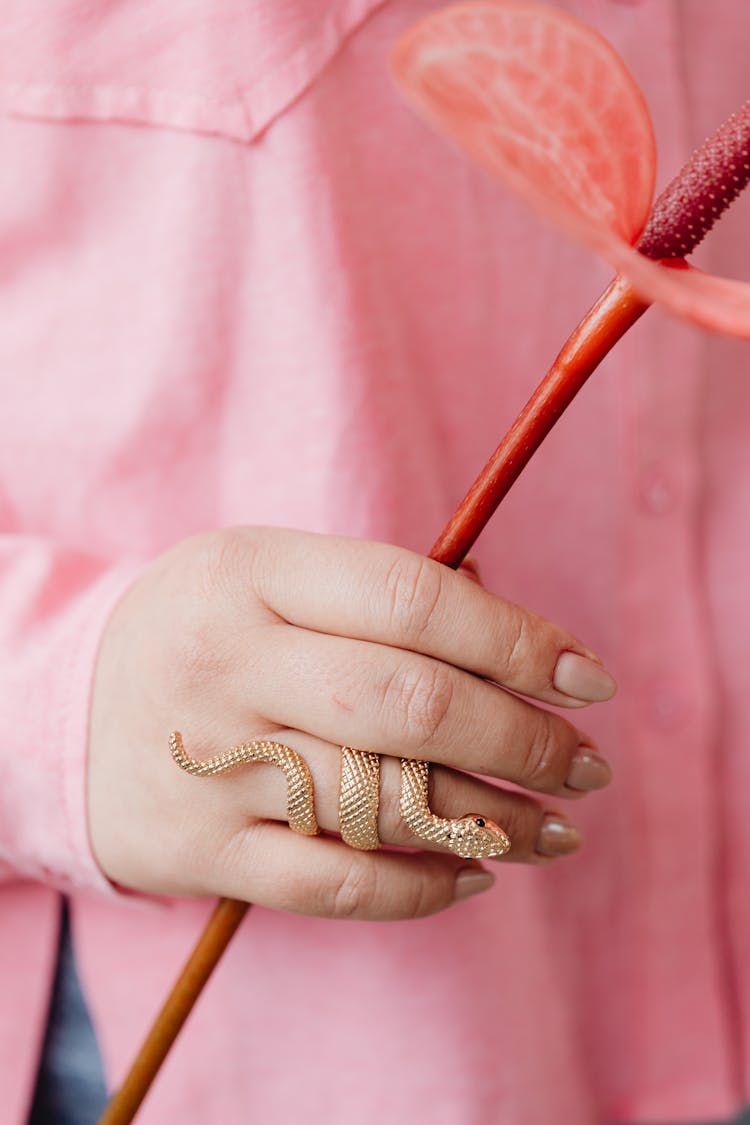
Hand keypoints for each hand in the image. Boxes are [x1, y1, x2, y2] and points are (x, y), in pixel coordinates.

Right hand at [88, 527, 614, 920]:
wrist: (59, 708)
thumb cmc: (203, 631)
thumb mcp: (265, 574)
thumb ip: (380, 596)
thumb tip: (524, 644)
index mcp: (251, 573)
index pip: (413, 598)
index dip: (516, 639)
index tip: (587, 678)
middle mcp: (225, 662)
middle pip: (409, 704)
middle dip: (523, 739)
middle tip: (586, 765)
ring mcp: (206, 761)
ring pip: (382, 800)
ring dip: (495, 821)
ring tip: (558, 829)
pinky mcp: (196, 848)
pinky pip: (332, 884)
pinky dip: (420, 888)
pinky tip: (473, 874)